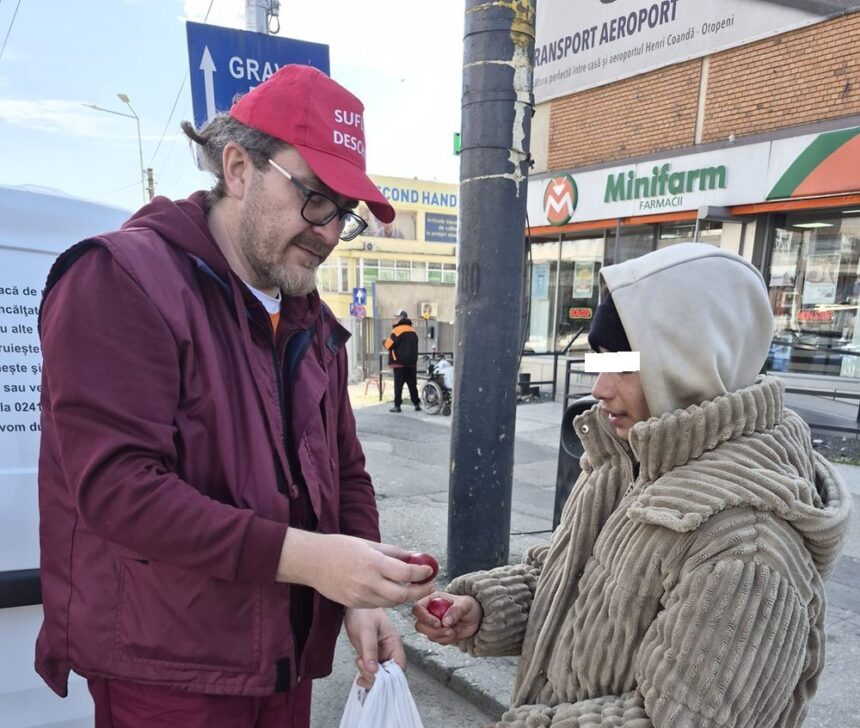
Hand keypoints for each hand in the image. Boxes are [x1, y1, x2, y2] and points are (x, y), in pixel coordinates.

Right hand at [277, 530, 434, 607]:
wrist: (312, 561)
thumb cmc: (340, 547)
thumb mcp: (369, 543)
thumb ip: (393, 552)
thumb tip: (415, 556)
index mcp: (372, 563)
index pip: (405, 573)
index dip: (421, 573)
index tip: (430, 570)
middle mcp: (367, 582)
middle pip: (402, 595)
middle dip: (419, 591)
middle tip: (429, 584)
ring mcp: (360, 596)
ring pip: (391, 602)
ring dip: (405, 596)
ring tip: (413, 586)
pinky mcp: (354, 604)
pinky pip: (378, 604)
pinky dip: (389, 599)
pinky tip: (391, 589)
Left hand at [344, 607, 404, 687]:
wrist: (352, 607)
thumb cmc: (363, 613)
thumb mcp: (366, 630)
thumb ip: (370, 649)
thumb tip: (373, 669)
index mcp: (393, 642)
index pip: (400, 665)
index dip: (392, 675)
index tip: (379, 676)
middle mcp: (389, 650)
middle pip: (390, 673)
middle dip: (377, 676)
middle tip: (363, 667)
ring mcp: (379, 654)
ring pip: (380, 674)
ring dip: (369, 676)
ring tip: (359, 663)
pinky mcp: (370, 656)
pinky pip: (372, 671)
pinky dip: (366, 675)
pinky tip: (359, 677)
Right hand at [413, 592, 482, 644]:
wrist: (476, 618)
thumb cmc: (469, 606)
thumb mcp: (465, 604)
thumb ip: (455, 611)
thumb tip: (445, 622)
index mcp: (432, 600)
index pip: (418, 608)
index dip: (424, 617)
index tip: (438, 623)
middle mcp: (430, 612)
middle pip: (419, 625)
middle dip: (434, 631)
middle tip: (449, 630)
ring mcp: (433, 625)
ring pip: (429, 635)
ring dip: (443, 635)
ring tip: (455, 629)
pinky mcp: (438, 634)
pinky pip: (438, 641)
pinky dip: (448, 639)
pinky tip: (455, 632)